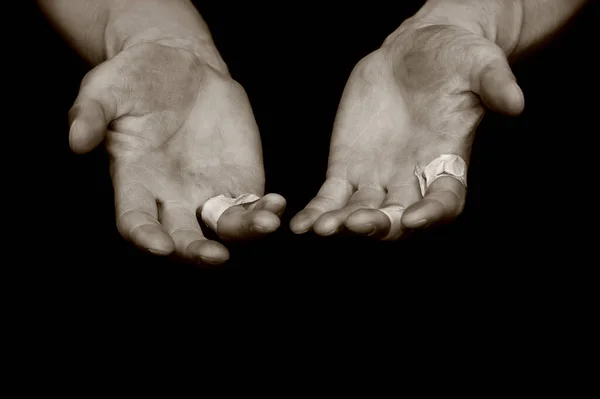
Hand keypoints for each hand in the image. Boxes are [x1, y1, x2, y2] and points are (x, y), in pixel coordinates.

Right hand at [69, 43, 284, 264]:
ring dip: (243, 233)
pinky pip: (251, 203)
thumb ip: (90, 113)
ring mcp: (207, 189)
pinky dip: (264, 210)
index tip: (160, 246)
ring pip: (224, 227)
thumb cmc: (134, 78)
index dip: (145, 237)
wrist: (178, 61)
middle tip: (215, 256)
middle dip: (198, 251)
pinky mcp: (238, 177)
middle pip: (184, 238)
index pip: (135, 221)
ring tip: (264, 224)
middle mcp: (170, 196)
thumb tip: (77, 141)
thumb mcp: (104, 89)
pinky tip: (276, 205)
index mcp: (135, 182)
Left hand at [291, 21, 523, 238]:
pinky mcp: (348, 168)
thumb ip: (495, 83)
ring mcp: (378, 178)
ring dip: (343, 224)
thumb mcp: (479, 63)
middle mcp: (412, 181)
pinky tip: (301, 225)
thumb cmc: (455, 58)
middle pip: (397, 218)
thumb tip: (516, 102)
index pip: (444, 201)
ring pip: (361, 212)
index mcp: (447, 164)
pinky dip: (318, 211)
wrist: (415, 51)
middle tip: (358, 224)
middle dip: (379, 225)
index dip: (432, 213)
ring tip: (323, 228)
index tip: (413, 217)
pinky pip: (332, 196)